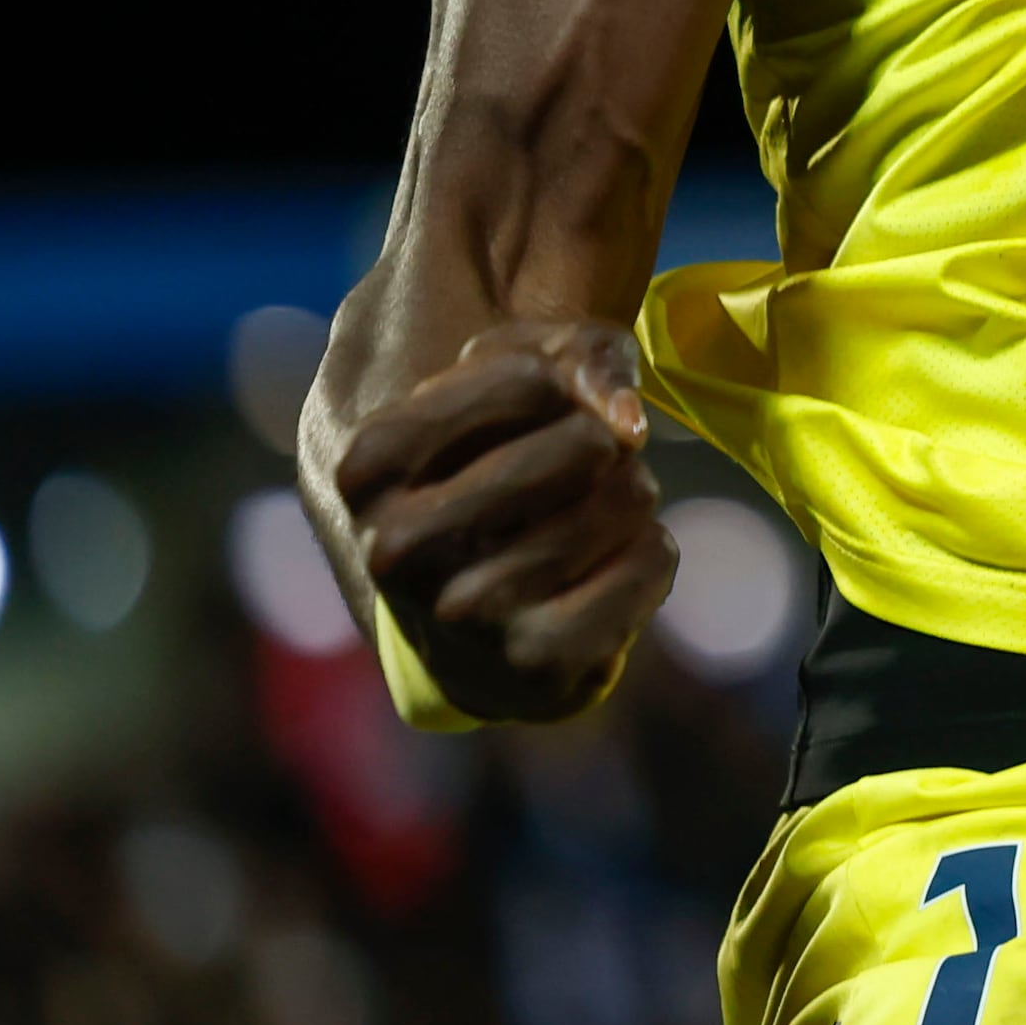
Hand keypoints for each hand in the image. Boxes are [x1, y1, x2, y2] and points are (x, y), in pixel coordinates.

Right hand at [330, 315, 675, 718]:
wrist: (472, 621)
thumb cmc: (497, 468)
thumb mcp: (524, 382)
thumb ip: (578, 357)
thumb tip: (627, 423)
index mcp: (372, 467)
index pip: (530, 379)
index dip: (564, 387)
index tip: (543, 413)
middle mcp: (397, 548)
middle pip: (588, 443)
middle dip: (606, 446)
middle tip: (579, 472)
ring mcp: (461, 615)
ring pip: (629, 497)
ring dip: (632, 496)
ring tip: (590, 519)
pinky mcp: (535, 667)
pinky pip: (653, 561)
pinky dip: (653, 552)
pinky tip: (609, 566)